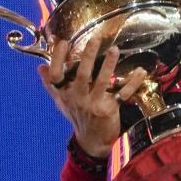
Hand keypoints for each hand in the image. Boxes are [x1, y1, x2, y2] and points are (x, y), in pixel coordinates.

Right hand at [38, 36, 147, 157]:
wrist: (92, 141)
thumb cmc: (77, 116)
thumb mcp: (61, 102)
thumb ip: (51, 84)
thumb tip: (40, 67)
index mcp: (65, 94)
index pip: (56, 76)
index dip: (57, 59)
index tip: (63, 42)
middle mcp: (78, 98)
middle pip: (81, 75)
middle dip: (88, 56)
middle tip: (94, 39)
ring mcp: (94, 104)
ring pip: (103, 82)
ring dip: (109, 65)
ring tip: (115, 49)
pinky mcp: (110, 109)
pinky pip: (123, 93)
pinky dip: (133, 82)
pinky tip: (140, 71)